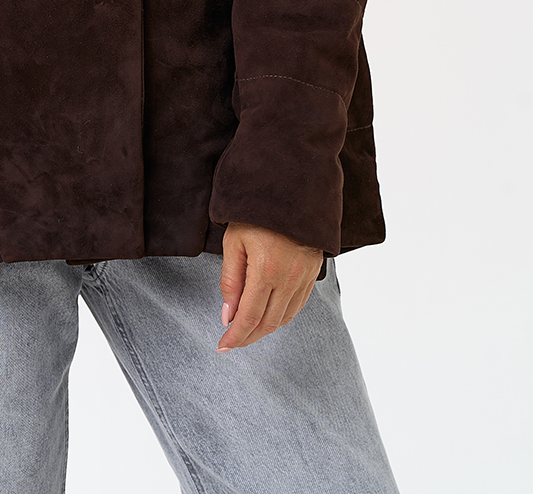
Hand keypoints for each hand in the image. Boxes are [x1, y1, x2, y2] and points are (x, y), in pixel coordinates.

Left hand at [217, 222, 323, 352]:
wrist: (290, 189)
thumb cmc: (256, 213)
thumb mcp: (234, 242)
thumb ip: (230, 281)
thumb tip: (227, 315)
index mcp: (266, 270)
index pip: (249, 316)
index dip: (235, 336)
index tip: (222, 346)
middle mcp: (289, 279)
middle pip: (267, 323)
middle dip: (248, 337)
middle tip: (231, 342)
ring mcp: (304, 278)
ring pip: (284, 318)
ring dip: (264, 330)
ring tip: (247, 331)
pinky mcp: (313, 274)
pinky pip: (297, 306)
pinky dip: (281, 317)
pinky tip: (268, 316)